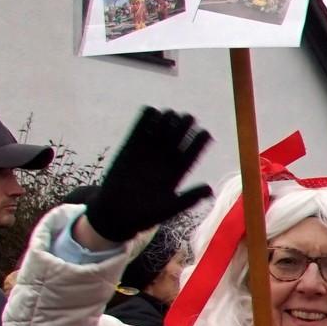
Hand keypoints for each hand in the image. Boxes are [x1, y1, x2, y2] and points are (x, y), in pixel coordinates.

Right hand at [81, 107, 213, 248]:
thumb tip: (210, 189)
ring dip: (166, 120)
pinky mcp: (130, 149)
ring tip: (170, 114)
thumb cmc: (145, 215)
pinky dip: (144, 120)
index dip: (199, 142)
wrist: (116, 214)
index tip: (205, 133)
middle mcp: (164, 160)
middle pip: (178, 138)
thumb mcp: (169, 208)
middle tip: (188, 117)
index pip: (192, 153)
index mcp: (177, 172)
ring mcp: (147, 153)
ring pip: (160, 131)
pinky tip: (151, 110)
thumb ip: (189, 198)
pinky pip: (138, 131)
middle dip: (184, 126)